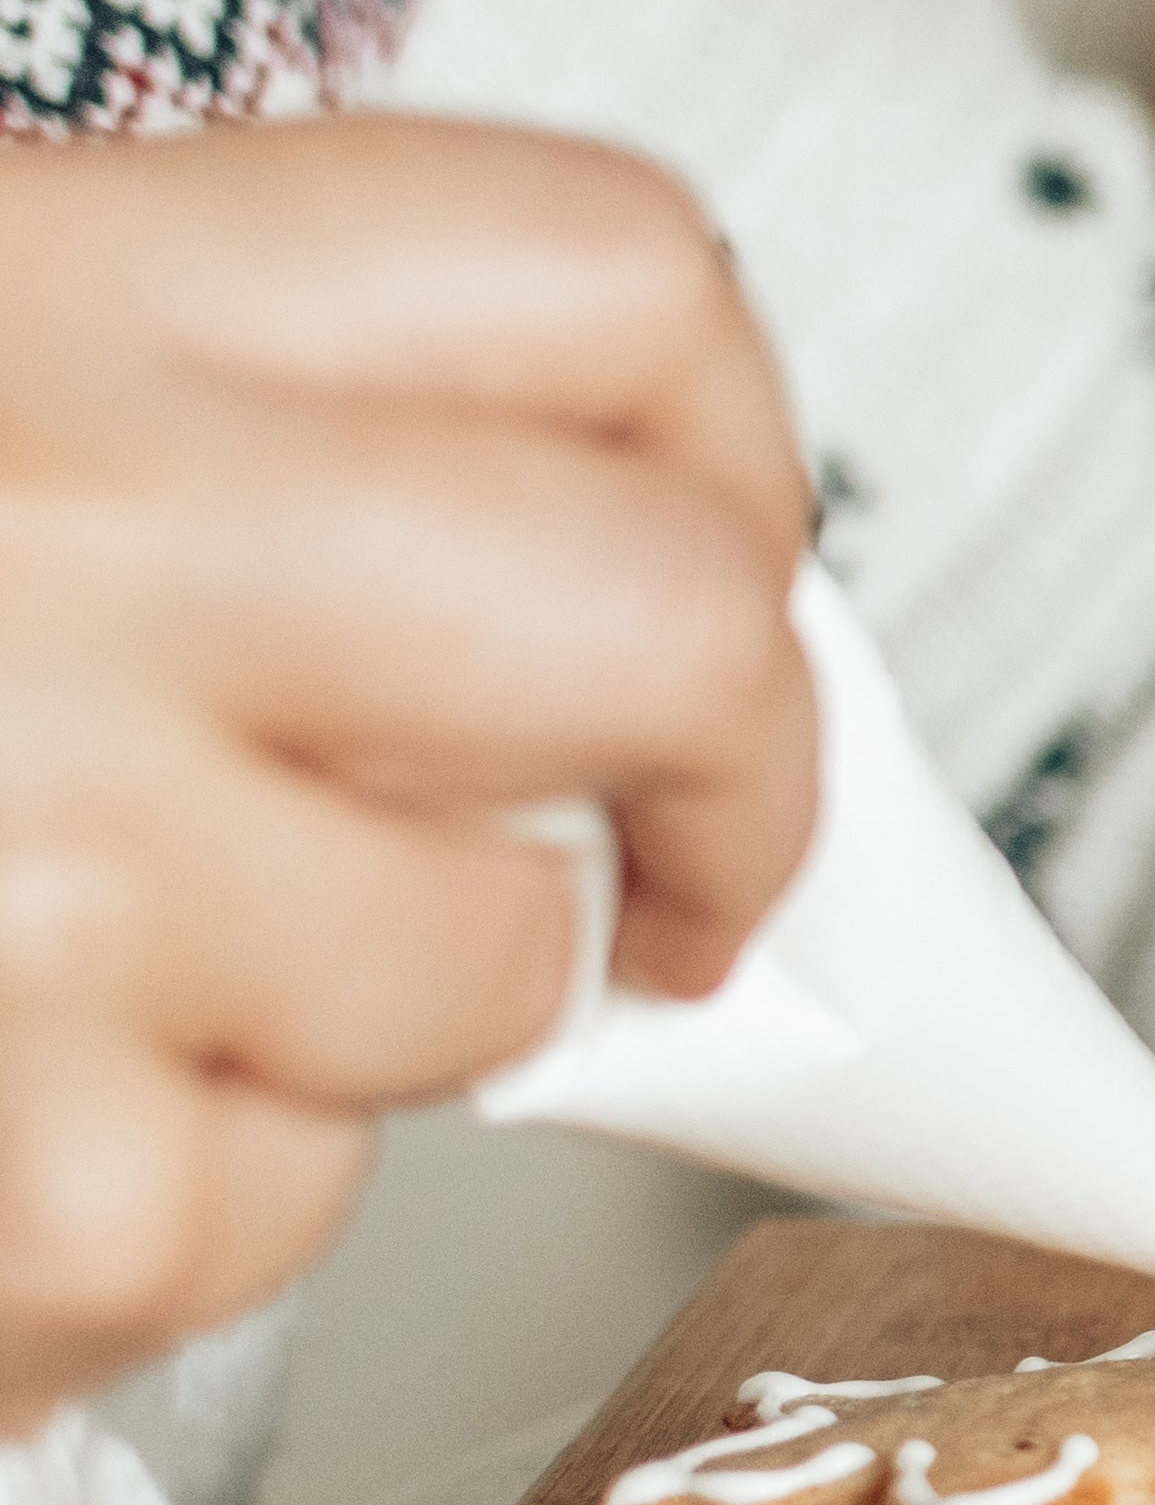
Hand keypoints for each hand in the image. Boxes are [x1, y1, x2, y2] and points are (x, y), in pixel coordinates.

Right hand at [0, 118, 818, 1432]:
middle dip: (719, 780)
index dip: (732, 454)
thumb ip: (199, 438)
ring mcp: (31, 877)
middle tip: (660, 873)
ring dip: (361, 1023)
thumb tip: (607, 603)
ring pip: (476, 978)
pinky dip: (139, 1218)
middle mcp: (60, 542)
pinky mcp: (1, 1185)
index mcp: (33, 284)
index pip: (603, 282)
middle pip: (661, 627)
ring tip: (71, 975)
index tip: (717, 593)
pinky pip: (254, 1222)